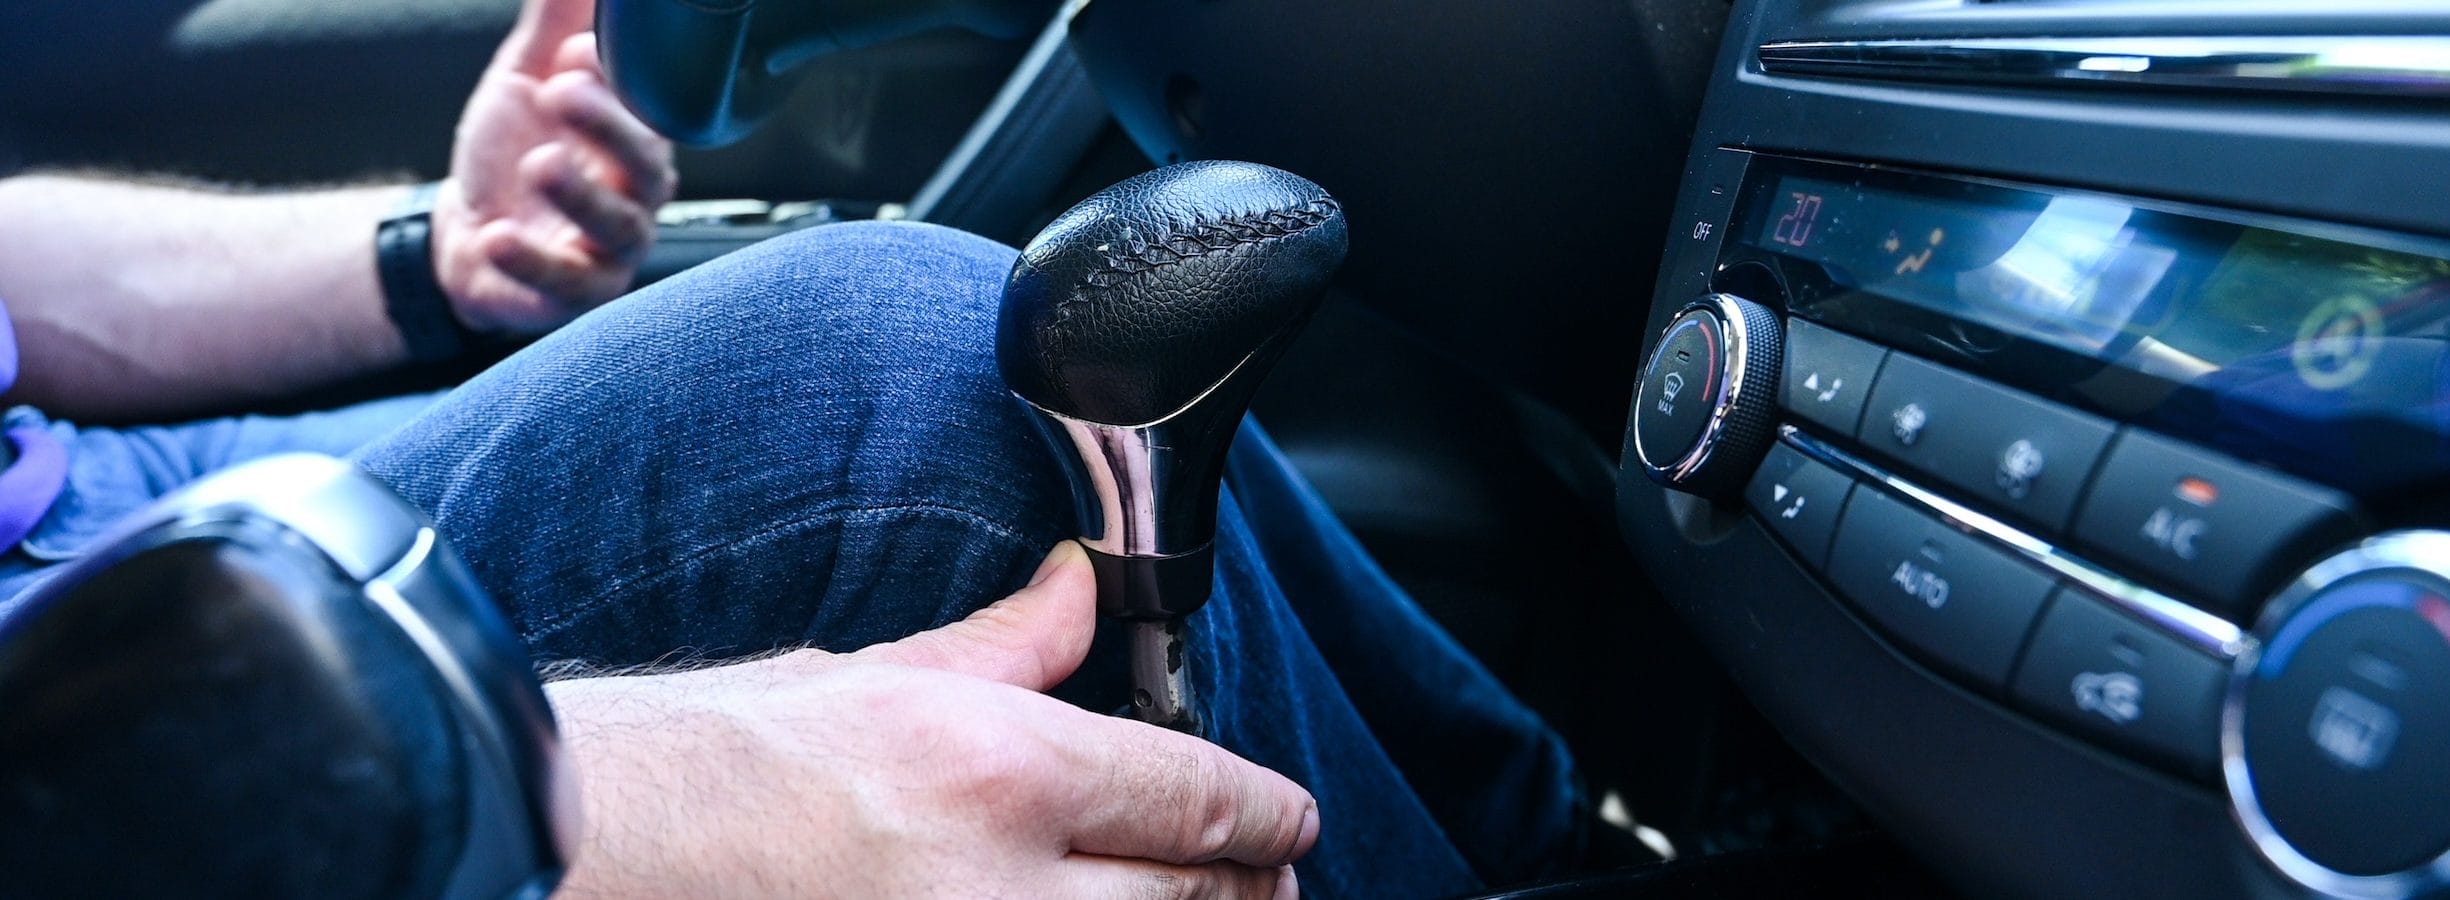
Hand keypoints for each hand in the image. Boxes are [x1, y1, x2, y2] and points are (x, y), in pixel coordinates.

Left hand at [433, 0, 676, 335]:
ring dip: (580, 195)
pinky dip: (533, 262)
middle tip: (562, 93)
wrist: (467, 238)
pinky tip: (496, 237)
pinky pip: (565, 283)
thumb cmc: (511, 157)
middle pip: (646, 167)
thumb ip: (551, 29)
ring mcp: (610, 250)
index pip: (644, 110)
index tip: (572, 52)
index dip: (616, 84)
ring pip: (617, 227)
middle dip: (609, 129)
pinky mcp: (576, 295)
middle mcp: (635, 196)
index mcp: (632, 140)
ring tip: (539, 164)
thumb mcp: (523, 82)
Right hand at [548, 542, 1318, 898]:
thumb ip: (1005, 647)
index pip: (1197, 797)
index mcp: (998, 770)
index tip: (1292, 820)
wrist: (595, 856)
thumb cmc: (708, 765)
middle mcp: (1004, 886)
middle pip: (1199, 899)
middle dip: (1252, 886)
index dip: (1268, 813)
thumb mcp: (868, 674)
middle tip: (1273, 878)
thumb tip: (1082, 592)